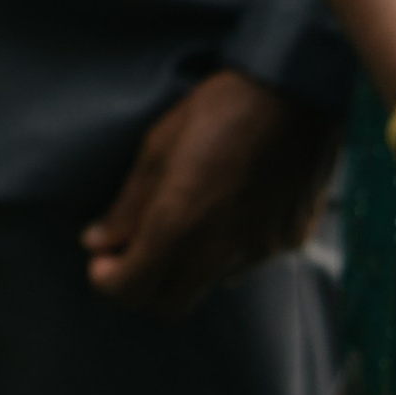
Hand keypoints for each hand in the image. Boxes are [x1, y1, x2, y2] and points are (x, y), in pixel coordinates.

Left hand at [82, 70, 339, 318]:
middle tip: (130, 255)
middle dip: (141, 288)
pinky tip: (223, 214)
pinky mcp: (289, 242)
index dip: (108, 280)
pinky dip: (224, 253)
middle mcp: (221, 250)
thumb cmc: (220, 107)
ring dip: (184, 270)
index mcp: (180, 223)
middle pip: (170, 304)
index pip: (133, 288)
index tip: (101, 261)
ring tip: (180, 226)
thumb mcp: (159, 145)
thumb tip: (97, 241)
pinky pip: (246, 264)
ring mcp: (260, 250)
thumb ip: (129, 204)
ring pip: (209, 285)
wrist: (298, 90)